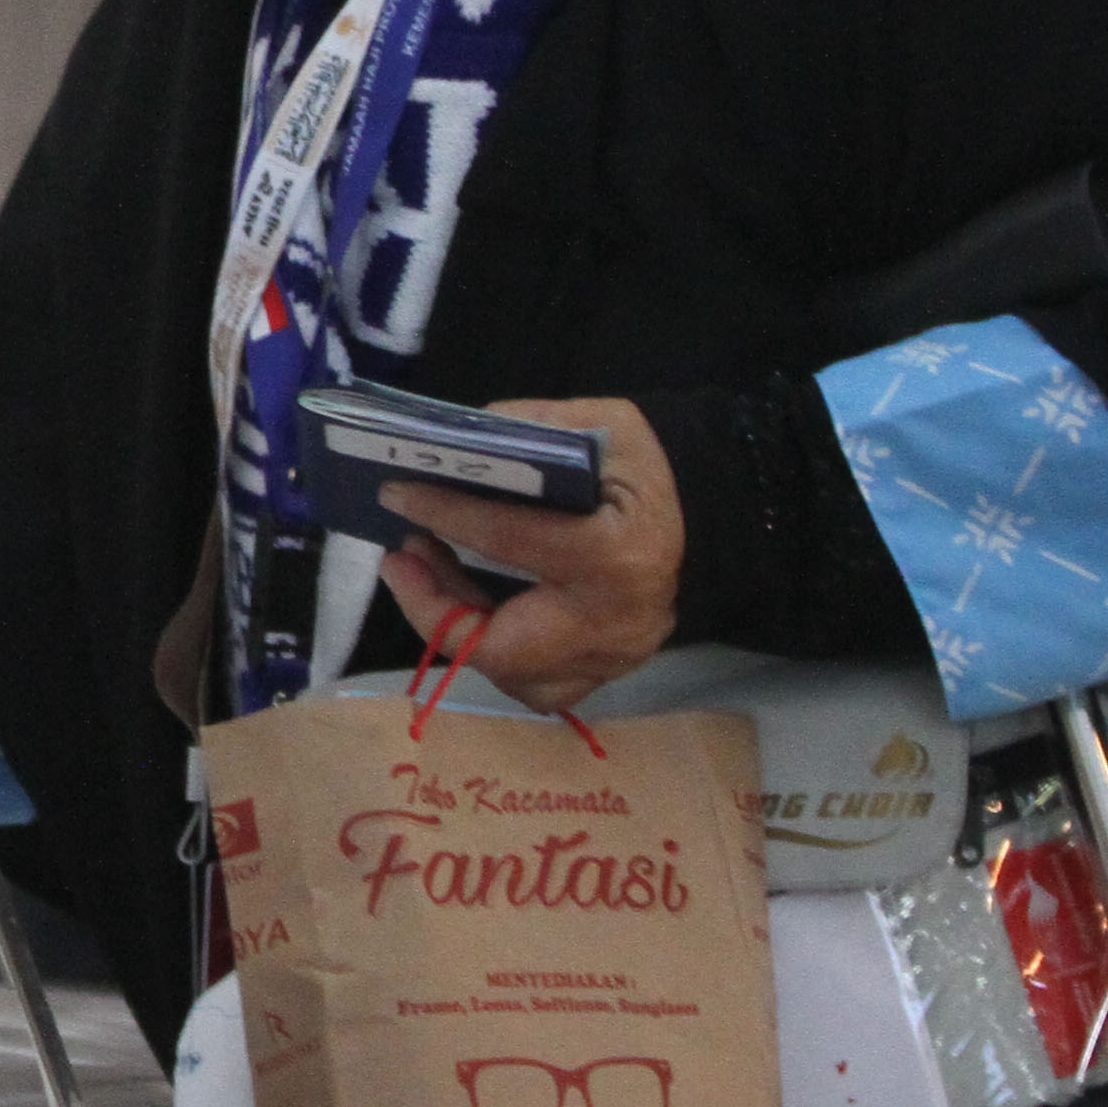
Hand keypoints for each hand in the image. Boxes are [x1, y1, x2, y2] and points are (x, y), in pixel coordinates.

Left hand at [370, 396, 680, 713]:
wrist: (710, 514)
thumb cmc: (650, 470)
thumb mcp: (606, 426)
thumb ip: (537, 427)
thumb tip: (461, 441)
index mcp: (616, 555)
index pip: (512, 542)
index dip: (448, 516)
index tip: (398, 495)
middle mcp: (615, 624)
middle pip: (500, 645)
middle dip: (436, 605)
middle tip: (404, 553)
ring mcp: (612, 659)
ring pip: (511, 674)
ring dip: (457, 627)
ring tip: (427, 569)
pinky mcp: (605, 671)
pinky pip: (531, 680)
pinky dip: (490, 644)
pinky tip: (463, 597)